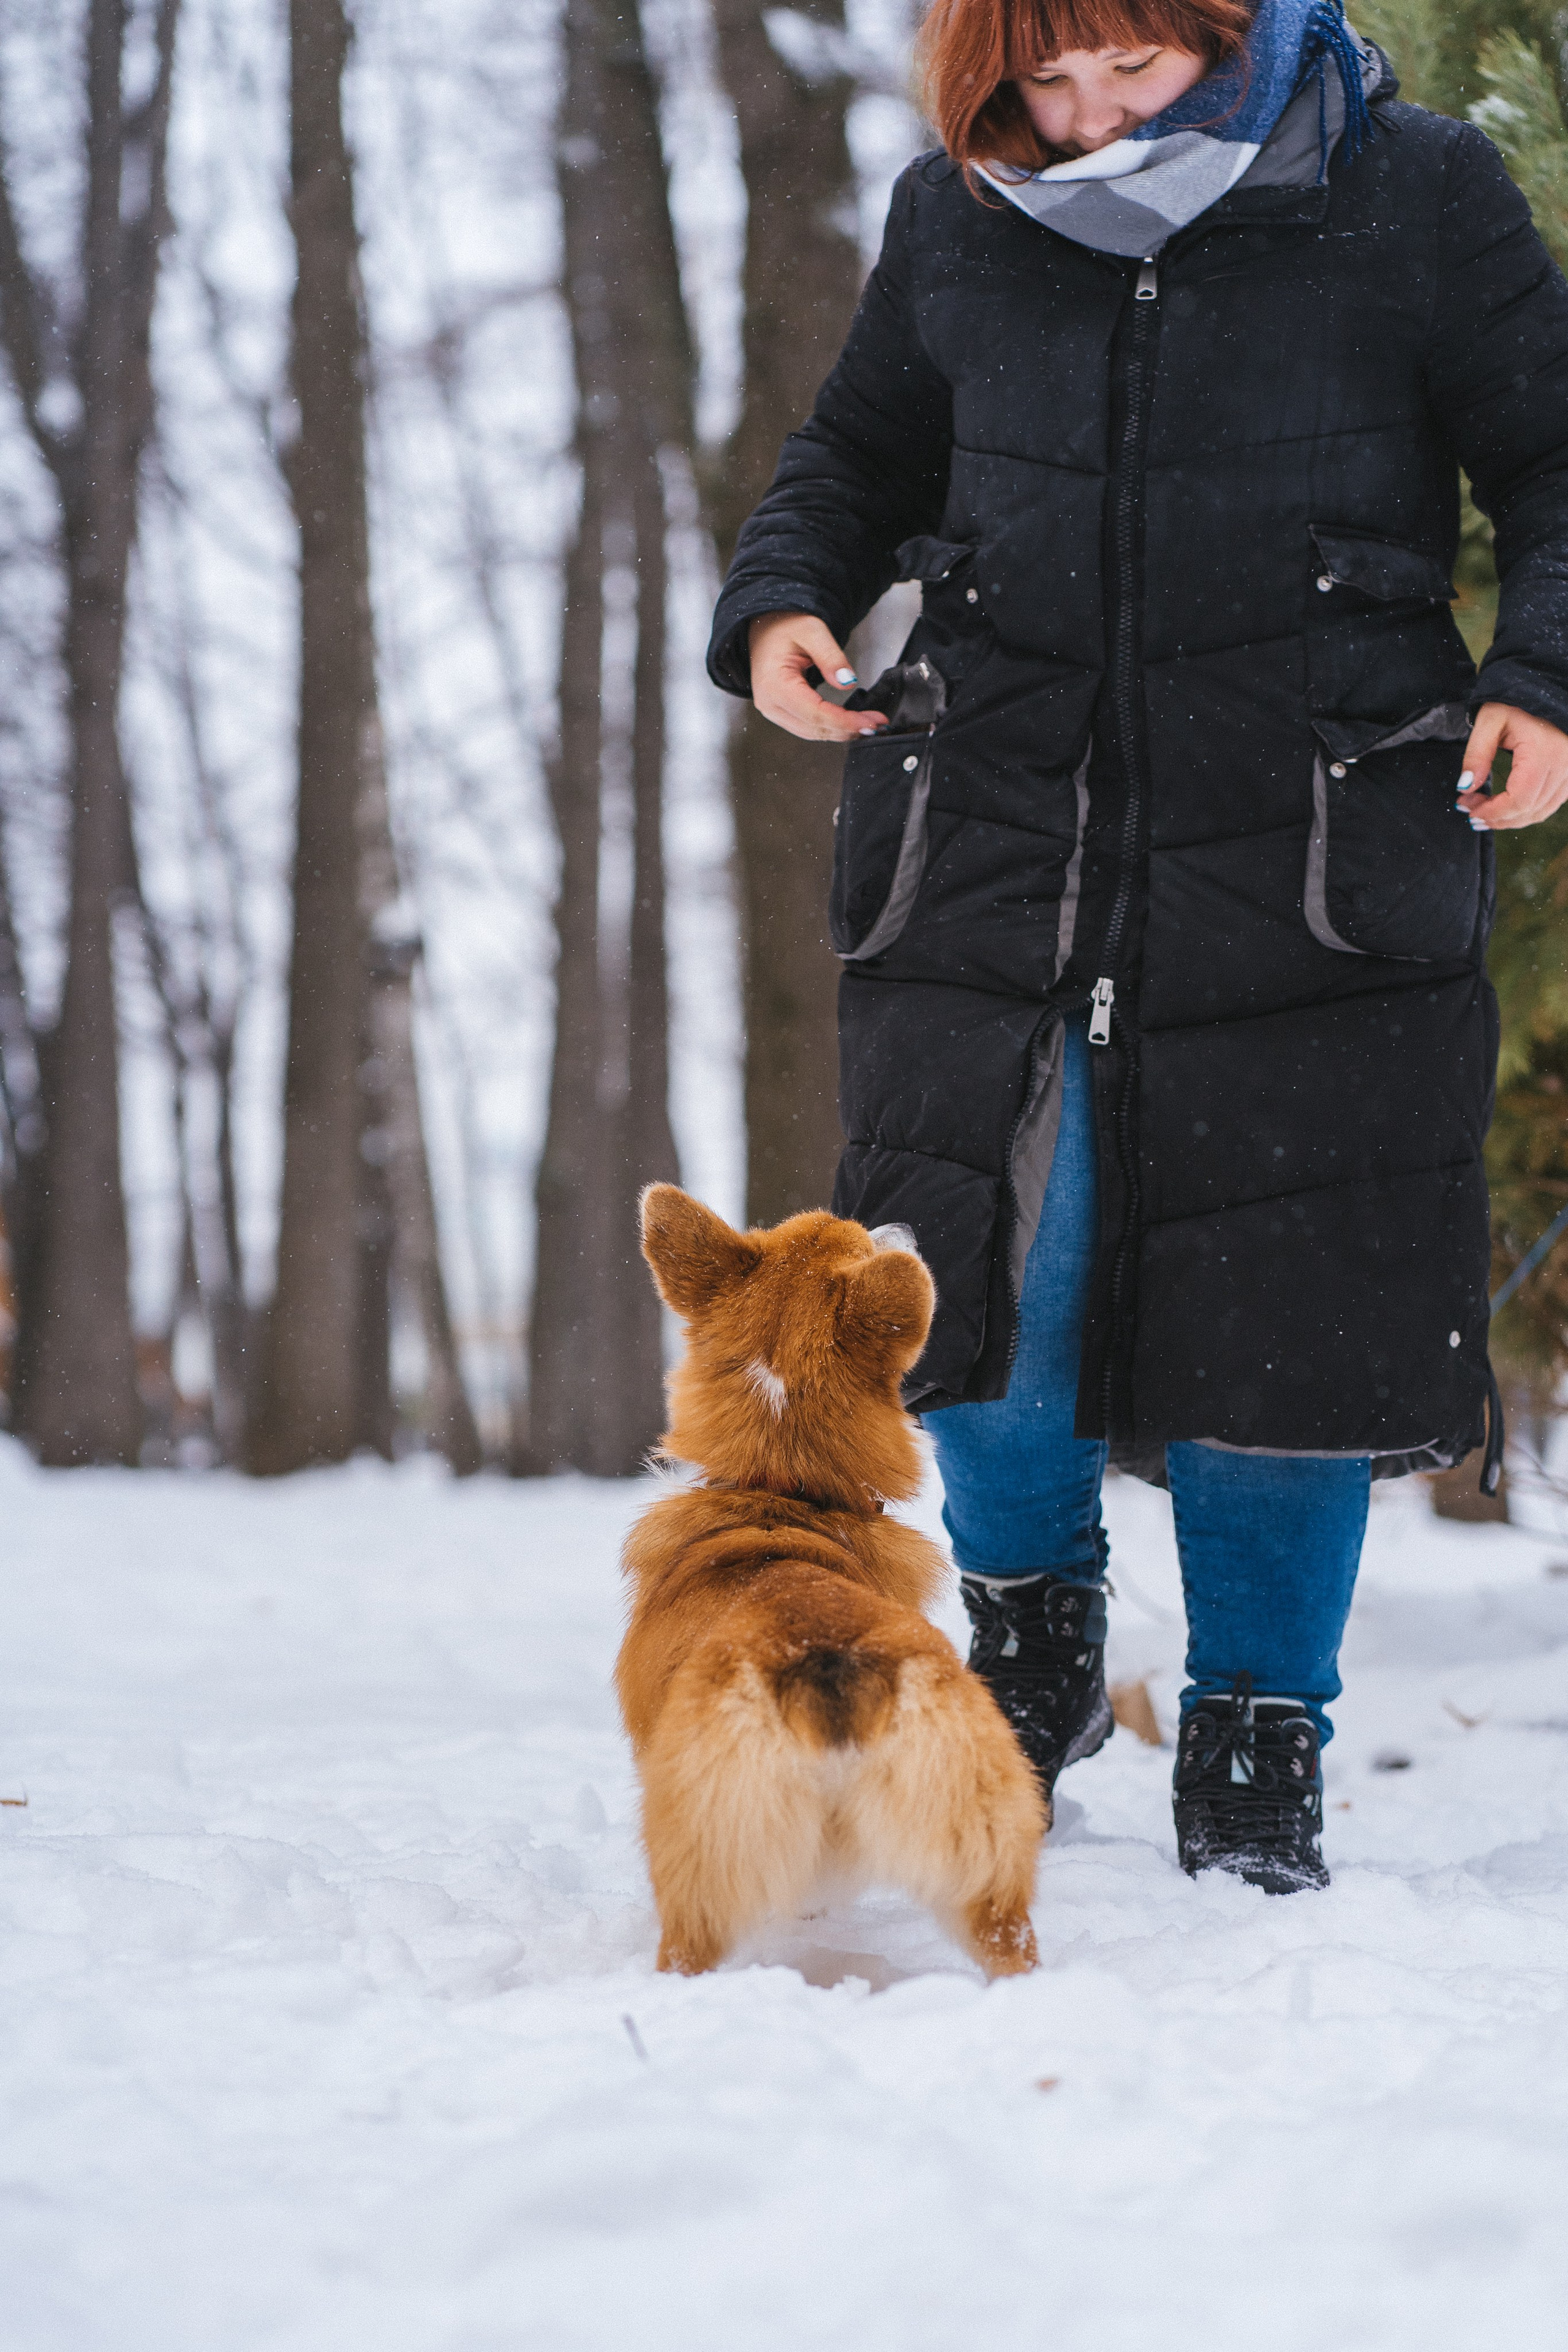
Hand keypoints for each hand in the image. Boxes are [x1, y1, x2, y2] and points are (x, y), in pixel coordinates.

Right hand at [748, 612, 888, 744]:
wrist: (766, 626)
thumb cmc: (785, 625)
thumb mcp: (813, 631)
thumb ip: (831, 656)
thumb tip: (848, 681)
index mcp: (774, 684)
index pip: (815, 713)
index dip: (845, 721)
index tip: (870, 722)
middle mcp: (769, 703)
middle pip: (815, 728)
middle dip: (848, 728)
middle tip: (877, 724)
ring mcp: (773, 710)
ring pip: (812, 732)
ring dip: (841, 731)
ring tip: (868, 725)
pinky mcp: (780, 712)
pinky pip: (807, 727)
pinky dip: (830, 728)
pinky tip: (848, 723)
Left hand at [1457, 702, 1567, 828]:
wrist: (1542, 700)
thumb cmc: (1514, 708)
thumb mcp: (1490, 721)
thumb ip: (1476, 753)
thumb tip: (1465, 787)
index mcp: (1545, 752)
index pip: (1519, 798)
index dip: (1492, 811)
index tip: (1467, 807)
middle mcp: (1564, 766)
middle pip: (1527, 809)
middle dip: (1495, 817)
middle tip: (1470, 813)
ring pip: (1537, 813)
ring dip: (1507, 820)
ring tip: (1483, 815)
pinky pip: (1546, 808)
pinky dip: (1523, 814)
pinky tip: (1504, 812)